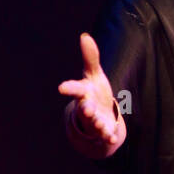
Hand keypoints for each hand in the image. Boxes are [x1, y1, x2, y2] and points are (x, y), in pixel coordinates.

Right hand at [58, 32, 125, 151]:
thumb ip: (90, 58)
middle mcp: (87, 108)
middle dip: (86, 109)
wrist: (97, 116)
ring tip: (103, 126)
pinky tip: (112, 137)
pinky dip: (109, 136)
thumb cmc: (94, 92)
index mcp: (84, 93)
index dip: (69, 88)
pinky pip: (106, 135)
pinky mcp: (104, 131)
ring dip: (98, 125)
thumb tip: (84, 36)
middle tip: (87, 108)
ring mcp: (94, 121)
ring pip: (95, 124)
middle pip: (85, 109)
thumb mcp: (94, 75)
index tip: (61, 88)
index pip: (75, 90)